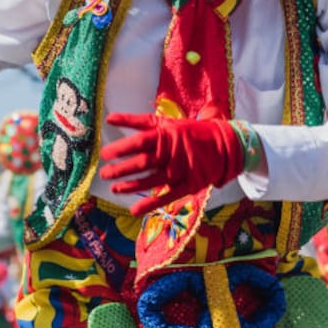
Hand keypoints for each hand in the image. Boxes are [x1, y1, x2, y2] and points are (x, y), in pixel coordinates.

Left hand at [98, 112, 244, 216]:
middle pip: (141, 163)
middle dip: (120, 169)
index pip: (138, 142)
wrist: (223, 145)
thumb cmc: (188, 132)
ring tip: (115, 189)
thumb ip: (136, 121)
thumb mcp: (164, 122)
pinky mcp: (189, 185)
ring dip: (130, 186)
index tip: (104, 154)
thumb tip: (109, 118)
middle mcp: (171, 154)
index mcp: (165, 136)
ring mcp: (180, 171)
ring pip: (151, 180)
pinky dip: (150, 204)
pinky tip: (134, 209)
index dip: (120, 149)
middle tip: (104, 174)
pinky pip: (167, 196)